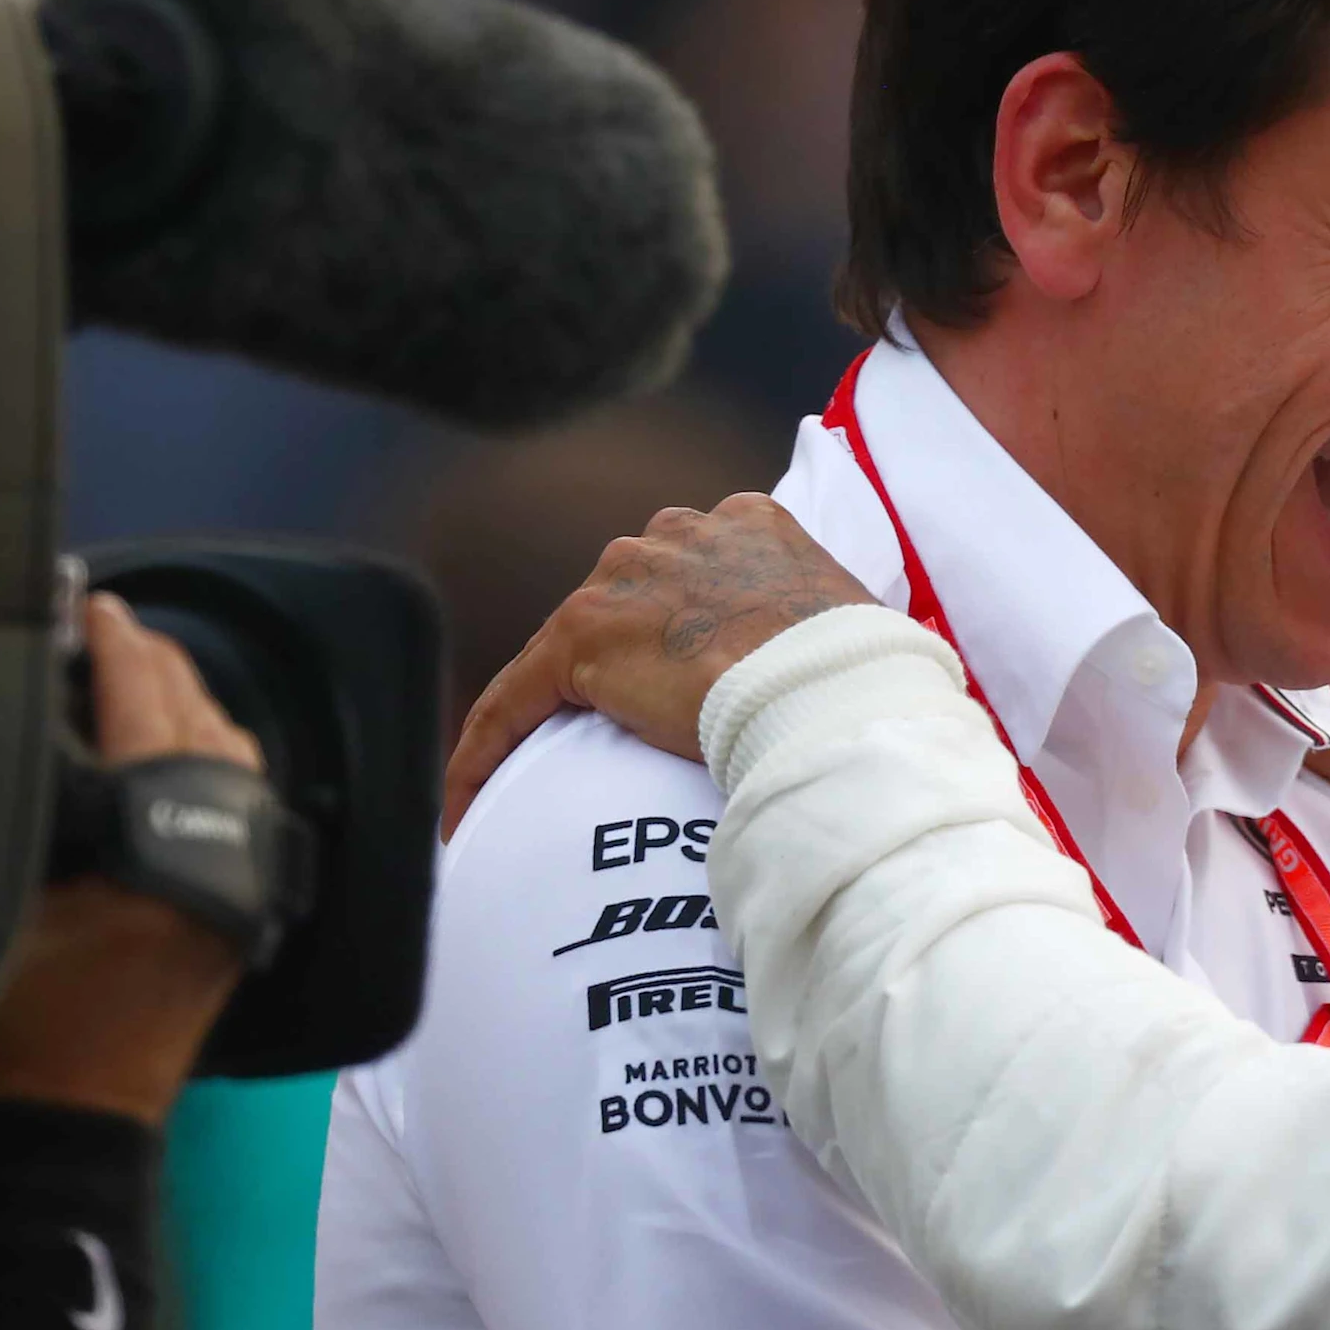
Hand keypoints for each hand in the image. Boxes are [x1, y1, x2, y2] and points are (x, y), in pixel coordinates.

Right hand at [0, 596, 260, 1126]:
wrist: (49, 1135)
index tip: (93, 607)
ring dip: (190, 713)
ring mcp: (246, 891)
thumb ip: (11, 801)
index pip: (149, 713)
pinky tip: (168, 749)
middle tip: (110, 631)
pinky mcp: (244, 916)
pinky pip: (242, 809)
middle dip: (161, 672)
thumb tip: (18, 724)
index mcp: (163, 848)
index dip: (117, 651)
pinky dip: (208, 763)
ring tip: (135, 675)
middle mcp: (227, 861)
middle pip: (207, 731)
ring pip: (236, 766)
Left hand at [442, 495, 873, 834]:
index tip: (690, 670)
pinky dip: (488, 752)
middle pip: (632, 592)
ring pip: (572, 644)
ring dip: (566, 699)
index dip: (688, 622)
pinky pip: (517, 698)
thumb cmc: (861, 674)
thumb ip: (816, 629)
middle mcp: (680, 531)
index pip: (696, 569)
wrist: (828, 689)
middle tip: (644, 725)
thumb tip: (835, 680)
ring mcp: (626, 578)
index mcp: (750, 522)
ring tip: (551, 771)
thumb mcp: (847, 627)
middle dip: (632, 650)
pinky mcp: (581, 638)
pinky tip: (468, 807)